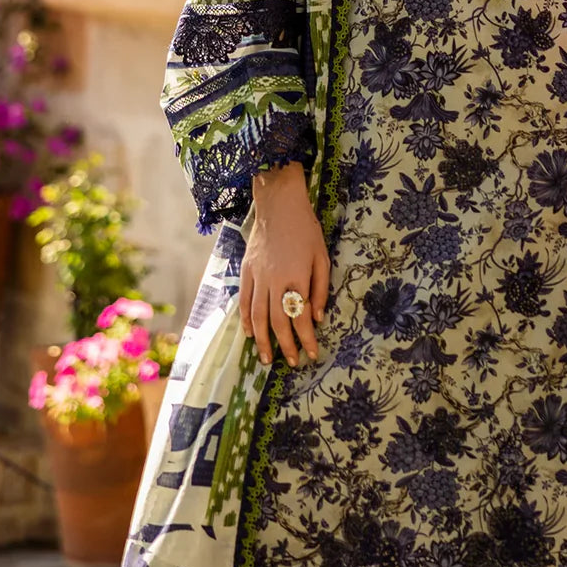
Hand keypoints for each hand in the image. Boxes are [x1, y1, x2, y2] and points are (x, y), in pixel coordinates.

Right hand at [239, 163, 330, 367]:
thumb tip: (317, 318)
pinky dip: (245, 319)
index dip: (306, 338)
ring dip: (262, 340)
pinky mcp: (246, 271)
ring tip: (267, 358)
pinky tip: (250, 333)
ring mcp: (257, 276)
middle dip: (285, 345)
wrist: (278, 204)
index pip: (300, 316)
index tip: (312, 354)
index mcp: (296, 277)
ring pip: (257, 316)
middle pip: (277, 321)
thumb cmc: (305, 229)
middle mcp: (274, 280)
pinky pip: (244, 301)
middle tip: (292, 362)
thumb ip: (320, 288)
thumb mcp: (322, 256)